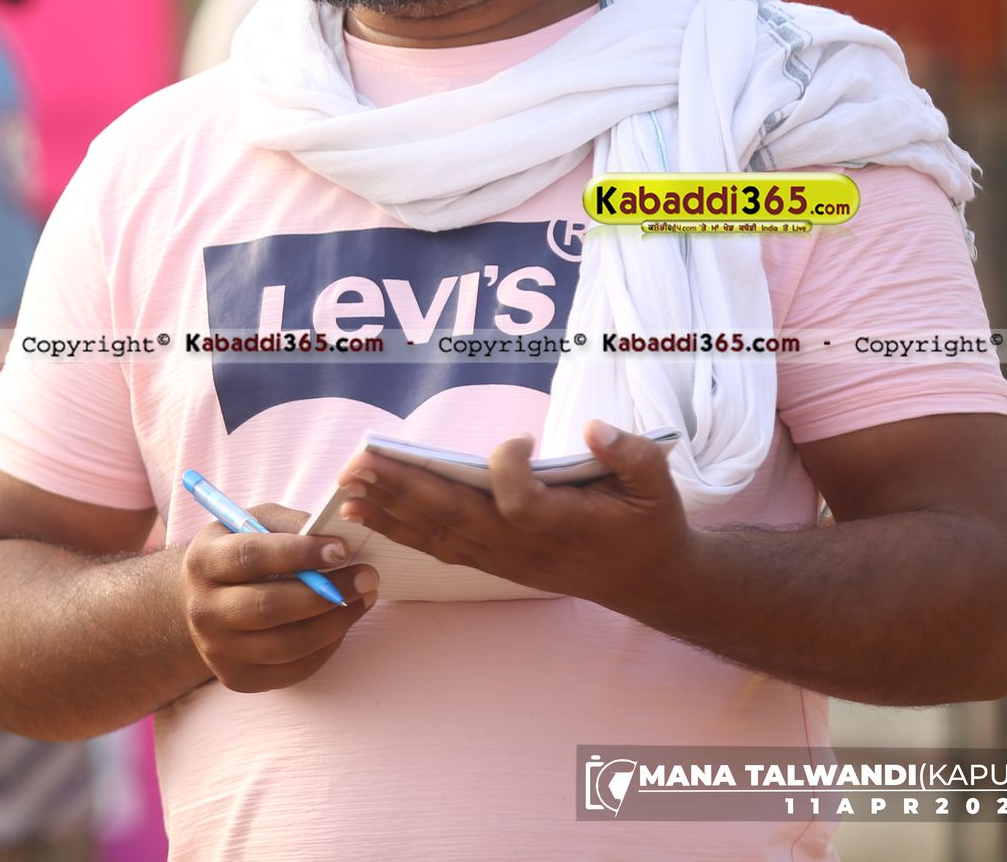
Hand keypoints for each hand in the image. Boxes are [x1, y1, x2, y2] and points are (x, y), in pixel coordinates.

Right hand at [180, 504, 378, 693]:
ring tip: (365, 598)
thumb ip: (289, 523)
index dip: (300, 553)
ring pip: (288, 644)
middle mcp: (203, 610)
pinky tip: (343, 623)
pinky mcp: (239, 678)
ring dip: (336, 621)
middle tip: (367, 577)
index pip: (251, 557)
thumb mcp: (253, 524)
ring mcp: (218, 650)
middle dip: (327, 592)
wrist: (203, 603)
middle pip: (269, 607)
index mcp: (203, 562)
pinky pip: (294, 668)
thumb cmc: (239, 552)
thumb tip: (335, 535)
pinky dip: (327, 646)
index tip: (343, 550)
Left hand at [335, 421, 691, 610]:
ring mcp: (505, 559)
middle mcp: (527, 546)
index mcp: (566, 524)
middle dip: (405, 487)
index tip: (518, 437)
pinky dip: (401, 528)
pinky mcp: (493, 562)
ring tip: (348, 484)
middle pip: (457, 518)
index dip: (509, 467)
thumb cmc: (649, 523)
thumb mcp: (658, 484)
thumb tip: (595, 427)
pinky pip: (439, 547)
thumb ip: (633, 454)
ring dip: (391, 509)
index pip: (520, 500)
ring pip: (440, 535)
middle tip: (360, 461)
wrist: (646, 579)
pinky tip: (367, 510)